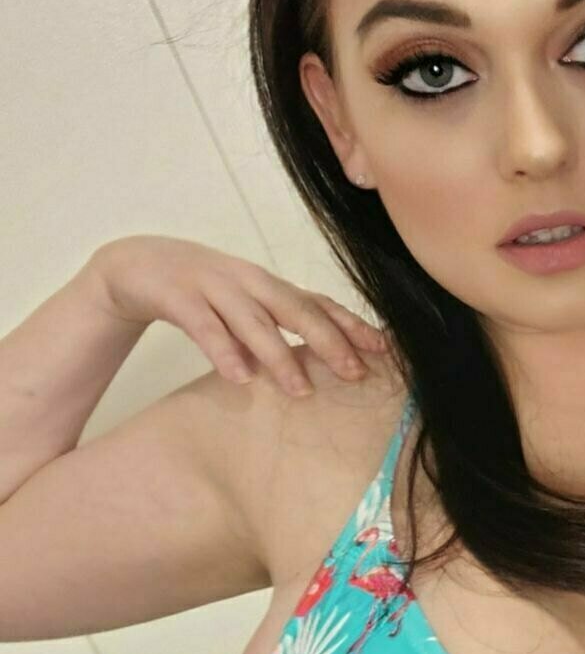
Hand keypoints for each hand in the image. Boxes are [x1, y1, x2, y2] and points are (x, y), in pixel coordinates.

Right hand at [88, 234, 387, 395]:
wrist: (133, 264)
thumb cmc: (202, 292)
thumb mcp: (245, 306)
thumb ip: (278, 328)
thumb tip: (323, 365)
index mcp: (269, 284)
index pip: (318, 303)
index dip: (351, 325)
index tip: (383, 350)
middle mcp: (248, 281)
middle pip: (295, 309)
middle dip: (328, 341)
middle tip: (353, 373)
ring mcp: (212, 285)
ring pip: (253, 321)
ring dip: (279, 356)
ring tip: (300, 390)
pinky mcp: (176, 295)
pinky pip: (203, 326)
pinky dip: (222, 350)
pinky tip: (239, 377)